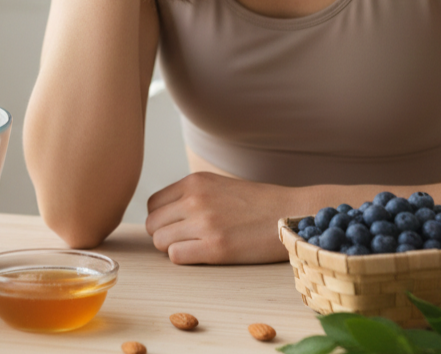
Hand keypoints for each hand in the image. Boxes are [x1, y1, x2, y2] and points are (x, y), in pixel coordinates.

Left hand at [145, 172, 291, 264]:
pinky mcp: (216, 247)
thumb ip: (190, 195)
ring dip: (172, 248)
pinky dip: (183, 258)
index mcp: (194, 182)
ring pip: (160, 241)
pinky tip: (202, 255)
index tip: (175, 227)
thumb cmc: (254, 203)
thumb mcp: (217, 186)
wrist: (288, 213)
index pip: (153, 204)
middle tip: (184, 240)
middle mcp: (194, 199)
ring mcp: (204, 222)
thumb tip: (163, 216)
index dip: (161, 219)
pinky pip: (176, 256)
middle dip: (163, 235)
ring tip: (194, 247)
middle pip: (153, 224)